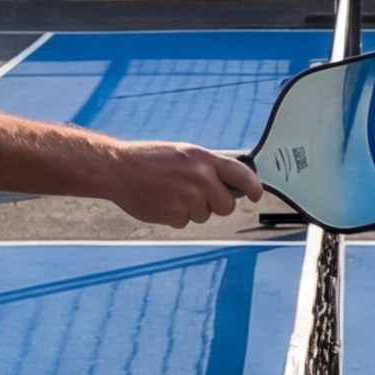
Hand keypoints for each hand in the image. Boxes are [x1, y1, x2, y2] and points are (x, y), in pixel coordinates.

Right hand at [98, 141, 263, 227]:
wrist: (118, 169)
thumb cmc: (150, 159)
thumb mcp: (184, 153)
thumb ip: (207, 166)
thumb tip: (230, 182)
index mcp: (204, 159)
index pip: (241, 175)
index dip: (253, 188)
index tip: (256, 195)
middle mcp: (200, 178)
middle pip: (226, 205)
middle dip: (216, 204)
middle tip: (198, 195)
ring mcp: (188, 198)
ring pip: (204, 215)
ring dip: (192, 209)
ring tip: (171, 192)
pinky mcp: (174, 215)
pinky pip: (185, 222)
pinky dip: (175, 215)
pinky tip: (162, 200)